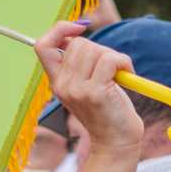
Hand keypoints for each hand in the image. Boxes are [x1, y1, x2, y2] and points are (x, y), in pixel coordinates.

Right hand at [33, 21, 144, 157]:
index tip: (79, 28)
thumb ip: (80, 63)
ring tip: (119, 75)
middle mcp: (63, 85)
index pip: (42, 45)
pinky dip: (123, 62)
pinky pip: (110, 59)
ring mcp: (77, 90)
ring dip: (114, 57)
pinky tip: (128, 74)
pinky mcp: (96, 93)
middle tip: (111, 68)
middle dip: (100, 49)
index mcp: (57, 82)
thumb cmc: (108, 111)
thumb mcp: (87, 85)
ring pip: (95, 49)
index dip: (59, 30)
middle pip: (78, 43)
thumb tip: (78, 32)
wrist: (117, 143)